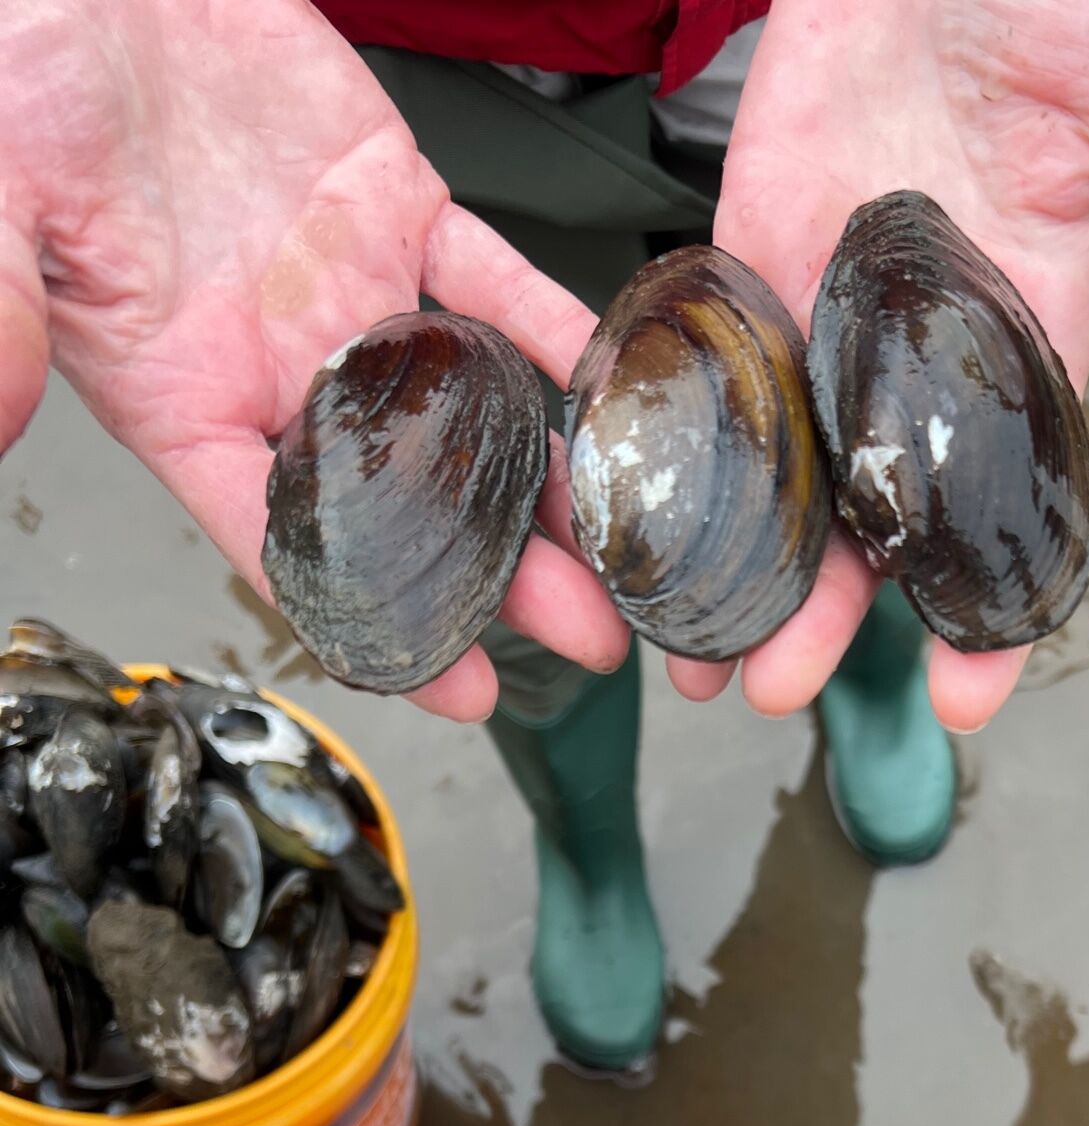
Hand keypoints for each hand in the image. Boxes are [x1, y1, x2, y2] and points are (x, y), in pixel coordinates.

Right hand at [0, 1, 628, 721]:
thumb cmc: (19, 71)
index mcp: (180, 392)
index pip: (286, 537)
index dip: (371, 617)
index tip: (454, 688)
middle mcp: (282, 361)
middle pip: (410, 495)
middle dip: (502, 572)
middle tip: (590, 636)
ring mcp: (352, 288)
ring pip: (471, 404)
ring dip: (549, 475)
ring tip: (625, 545)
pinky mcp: (401, 205)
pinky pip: (496, 280)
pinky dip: (556, 331)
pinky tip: (613, 389)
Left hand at [671, 0, 1088, 731]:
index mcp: (1031, 343)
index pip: (1013, 507)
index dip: (993, 606)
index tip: (967, 695)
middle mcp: (924, 356)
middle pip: (874, 516)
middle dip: (829, 613)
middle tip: (770, 694)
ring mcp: (831, 315)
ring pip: (783, 469)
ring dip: (739, 563)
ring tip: (689, 657)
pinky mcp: (754, 263)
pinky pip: (713, 375)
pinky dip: (679, 449)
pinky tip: (640, 518)